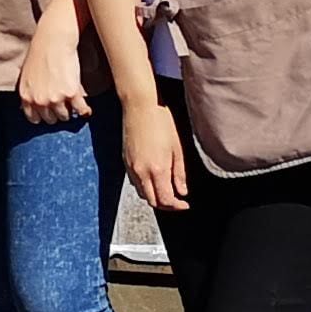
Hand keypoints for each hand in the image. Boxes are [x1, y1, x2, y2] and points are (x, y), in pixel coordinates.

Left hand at [15, 27, 90, 126]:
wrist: (53, 40)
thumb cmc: (39, 53)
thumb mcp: (27, 76)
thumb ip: (30, 93)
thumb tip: (33, 107)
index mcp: (27, 96)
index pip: (34, 118)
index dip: (43, 116)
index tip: (49, 113)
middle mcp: (40, 101)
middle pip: (51, 119)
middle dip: (56, 113)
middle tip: (62, 105)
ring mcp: (55, 99)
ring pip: (65, 116)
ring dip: (69, 110)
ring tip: (72, 103)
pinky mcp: (71, 93)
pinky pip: (80, 111)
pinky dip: (84, 110)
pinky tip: (85, 107)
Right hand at [119, 94, 188, 212]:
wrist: (140, 105)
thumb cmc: (161, 121)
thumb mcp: (177, 148)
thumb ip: (180, 173)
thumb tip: (182, 191)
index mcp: (157, 169)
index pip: (166, 200)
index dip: (177, 206)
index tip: (185, 204)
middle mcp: (141, 172)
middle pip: (152, 201)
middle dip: (166, 205)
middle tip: (177, 201)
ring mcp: (131, 167)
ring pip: (142, 194)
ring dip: (154, 197)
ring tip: (166, 190)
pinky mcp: (125, 161)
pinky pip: (134, 182)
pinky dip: (145, 187)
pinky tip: (154, 179)